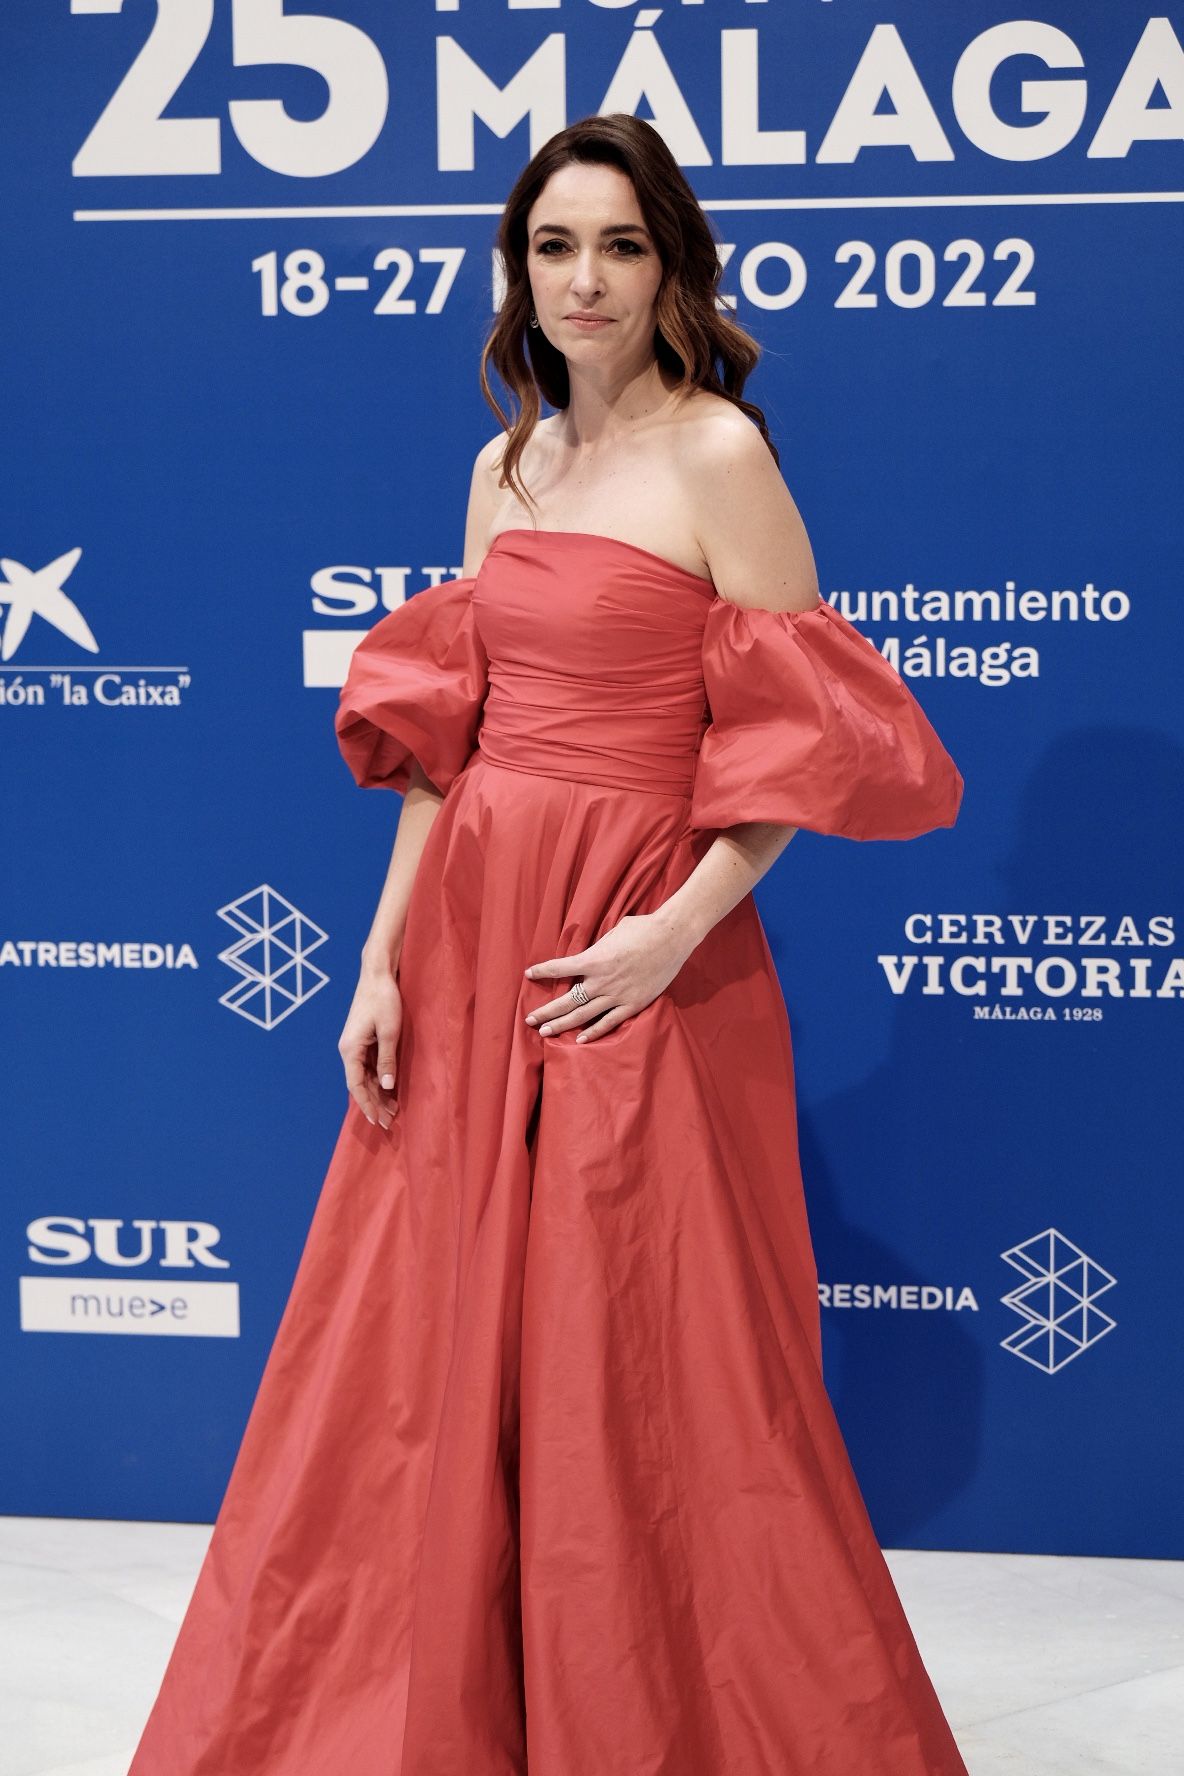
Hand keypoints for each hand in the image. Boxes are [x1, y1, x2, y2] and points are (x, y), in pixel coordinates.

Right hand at [338, 963, 401, 1128]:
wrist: (377, 974)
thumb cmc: (384, 999)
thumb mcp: (390, 1031)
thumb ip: (388, 1059)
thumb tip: (387, 1086)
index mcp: (350, 1049)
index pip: (355, 1085)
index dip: (366, 1104)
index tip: (377, 1121)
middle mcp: (349, 1049)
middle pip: (359, 1084)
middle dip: (374, 1103)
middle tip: (390, 1123)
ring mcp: (355, 1045)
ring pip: (364, 1076)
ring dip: (377, 1093)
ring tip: (393, 1111)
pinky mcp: (363, 1040)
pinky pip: (369, 1066)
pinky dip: (378, 1079)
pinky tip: (389, 1090)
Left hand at [524, 911, 691, 1042]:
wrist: (671, 938)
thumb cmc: (642, 929)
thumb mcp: (612, 933)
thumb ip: (598, 949)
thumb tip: (589, 956)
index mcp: (593, 959)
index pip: (560, 968)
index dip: (543, 971)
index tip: (530, 974)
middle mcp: (601, 981)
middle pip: (567, 1001)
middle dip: (546, 1012)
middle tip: (529, 1020)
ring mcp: (617, 995)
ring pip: (583, 1016)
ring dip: (561, 1024)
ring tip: (544, 1032)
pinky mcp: (632, 1005)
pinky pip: (608, 1023)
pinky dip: (593, 1032)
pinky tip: (579, 1040)